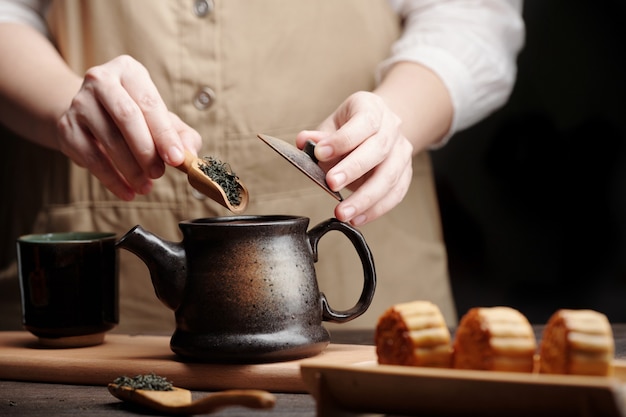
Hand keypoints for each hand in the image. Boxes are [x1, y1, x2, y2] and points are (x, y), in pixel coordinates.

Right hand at [56, 55, 200, 199]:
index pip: (149, 103)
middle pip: (126, 117)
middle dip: (146, 150)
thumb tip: (190, 155)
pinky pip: (91, 158)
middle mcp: (100, 80)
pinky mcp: (67, 127)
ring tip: (146, 186)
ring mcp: (79, 102)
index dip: (164, 134)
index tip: (177, 159)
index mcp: (129, 71)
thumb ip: (180, 134)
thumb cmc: (134, 115)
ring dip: (131, 169)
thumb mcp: (159, 118)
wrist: (88, 114)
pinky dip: (112, 179)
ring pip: (108, 139)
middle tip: (159, 173)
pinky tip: (127, 191)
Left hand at [296, 91, 413, 225]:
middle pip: (378, 149)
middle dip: (353, 169)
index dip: (342, 140)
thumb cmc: (351, 128)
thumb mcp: (332, 125)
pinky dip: (377, 209)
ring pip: (390, 176)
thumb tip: (303, 142)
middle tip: (331, 185)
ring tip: (343, 213)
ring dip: (365, 198)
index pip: (363, 123)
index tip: (320, 154)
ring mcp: (402, 151)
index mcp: (372, 109)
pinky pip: (395, 194)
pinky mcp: (406, 173)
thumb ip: (318, 137)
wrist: (379, 128)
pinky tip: (358, 218)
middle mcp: (392, 128)